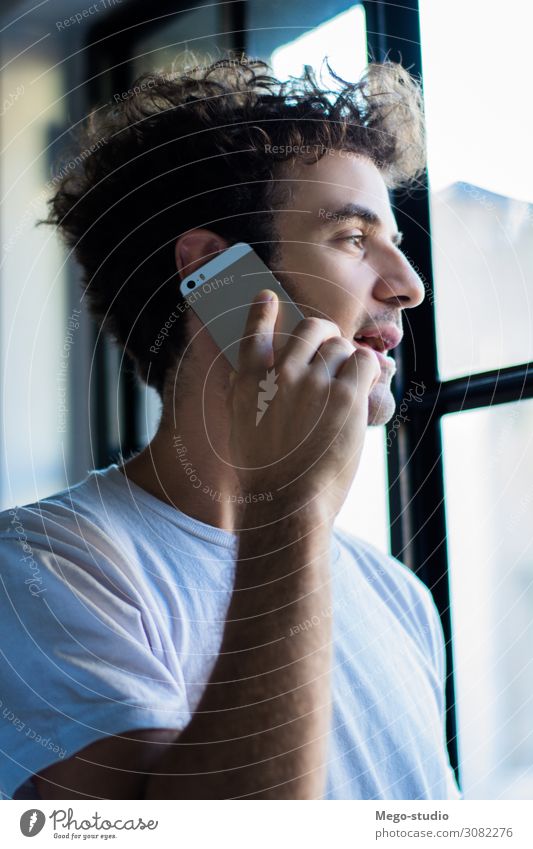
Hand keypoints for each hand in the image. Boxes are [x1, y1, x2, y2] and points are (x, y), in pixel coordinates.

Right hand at [225, 289, 380, 521]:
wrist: (288, 503)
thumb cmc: (266, 476)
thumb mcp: (242, 430)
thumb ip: (247, 396)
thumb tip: (250, 376)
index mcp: (249, 383)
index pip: (254, 332)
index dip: (263, 311)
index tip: (268, 297)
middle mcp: (280, 374)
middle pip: (310, 329)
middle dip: (324, 333)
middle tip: (332, 344)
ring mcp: (313, 383)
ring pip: (341, 346)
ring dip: (347, 360)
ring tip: (348, 382)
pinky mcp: (345, 396)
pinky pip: (364, 361)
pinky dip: (368, 369)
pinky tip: (365, 384)